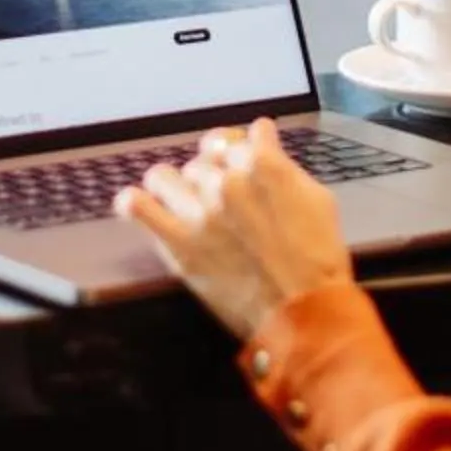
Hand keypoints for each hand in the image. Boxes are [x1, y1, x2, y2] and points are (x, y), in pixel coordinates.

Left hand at [116, 118, 352, 341]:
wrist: (303, 312)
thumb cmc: (316, 260)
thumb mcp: (317, 199)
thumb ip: (283, 164)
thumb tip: (263, 139)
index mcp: (261, 165)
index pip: (237, 138)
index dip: (241, 149)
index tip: (242, 160)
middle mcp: (225, 181)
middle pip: (202, 158)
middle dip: (213, 172)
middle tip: (224, 195)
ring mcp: (198, 212)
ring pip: (164, 175)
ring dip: (175, 185)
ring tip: (184, 200)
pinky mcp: (178, 243)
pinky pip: (137, 207)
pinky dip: (134, 203)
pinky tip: (143, 206)